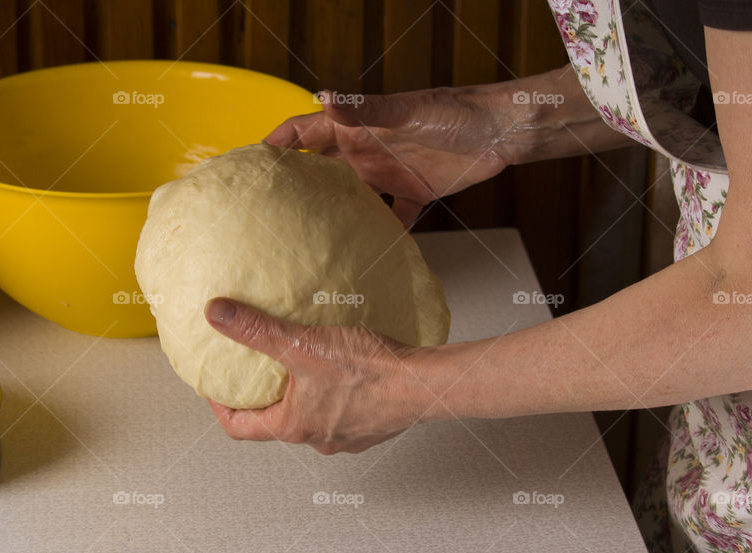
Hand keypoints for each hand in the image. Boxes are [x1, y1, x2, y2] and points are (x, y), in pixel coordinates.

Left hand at [204, 297, 422, 454]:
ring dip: (301, 397)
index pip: (240, 429)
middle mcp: (318, 438)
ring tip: (302, 367)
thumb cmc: (369, 373)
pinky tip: (342, 371)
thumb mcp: (302, 344)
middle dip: (265, 398)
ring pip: (311, 419)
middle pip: (276, 423)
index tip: (217, 389)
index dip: (221, 409)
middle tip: (258, 373)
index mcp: (294, 426)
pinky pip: (342, 413)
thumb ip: (257, 330)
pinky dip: (333, 396)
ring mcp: (347, 437)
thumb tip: (218, 315)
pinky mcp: (372, 428)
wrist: (423, 385)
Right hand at [266, 87, 515, 227]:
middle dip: (295, 187)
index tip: (250, 164)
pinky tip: (366, 257)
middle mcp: (366, 150)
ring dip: (333, 216)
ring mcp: (388, 173)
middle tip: (267, 212)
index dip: (277, 144)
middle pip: (320, 170)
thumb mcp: (406, 111)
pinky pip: (391, 218)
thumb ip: (365, 109)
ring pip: (350, 198)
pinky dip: (380, 235)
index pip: (305, 132)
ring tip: (308, 242)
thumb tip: (323, 96)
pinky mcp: (414, 192)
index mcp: (357, 127)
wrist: (501, 131)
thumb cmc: (455, 112)